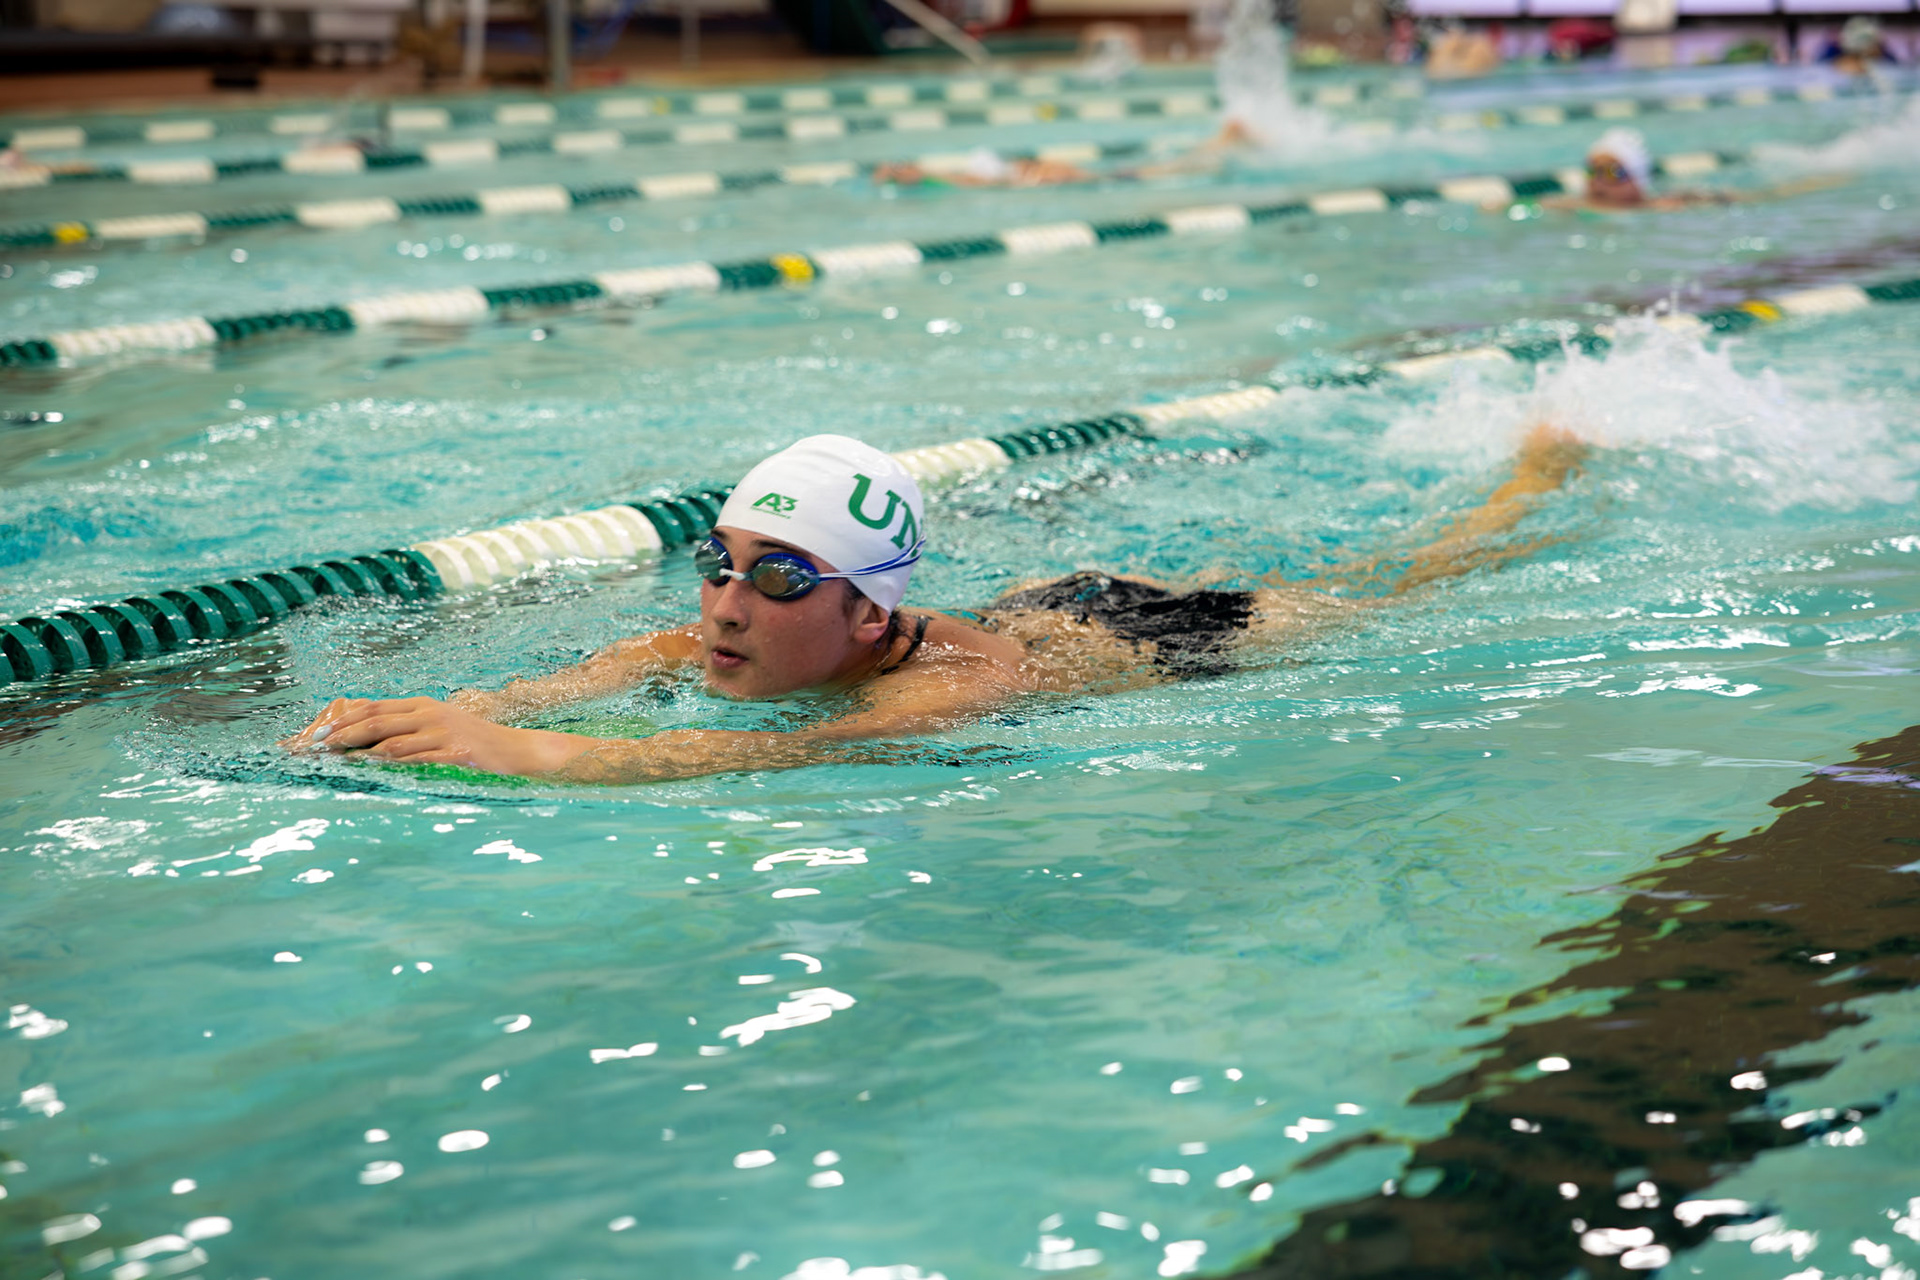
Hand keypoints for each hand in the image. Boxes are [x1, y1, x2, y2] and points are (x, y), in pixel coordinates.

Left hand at [281, 696, 591, 776]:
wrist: (517, 752)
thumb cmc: (473, 744)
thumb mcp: (439, 727)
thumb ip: (406, 728)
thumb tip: (365, 741)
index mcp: (421, 706)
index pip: (372, 708)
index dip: (342, 720)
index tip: (315, 734)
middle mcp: (429, 714)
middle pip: (376, 721)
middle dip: (341, 735)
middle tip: (315, 748)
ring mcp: (444, 732)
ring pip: (393, 740)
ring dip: (360, 753)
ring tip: (335, 762)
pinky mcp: (457, 752)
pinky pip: (419, 758)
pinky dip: (393, 765)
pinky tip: (375, 770)